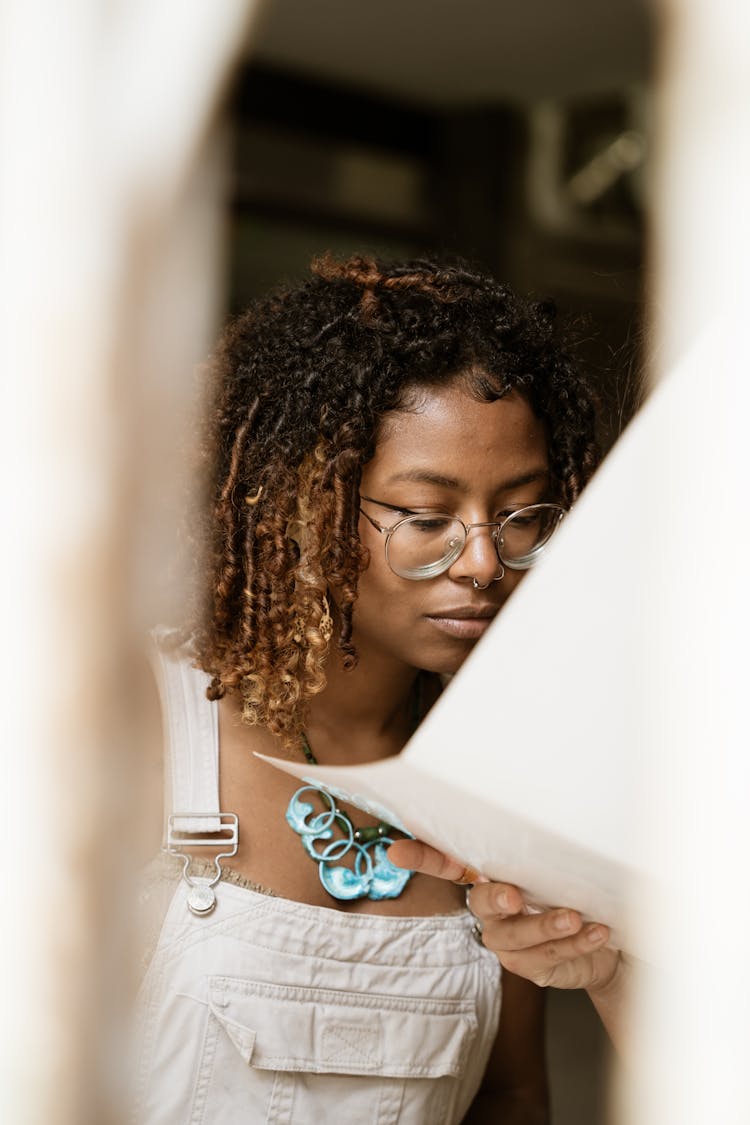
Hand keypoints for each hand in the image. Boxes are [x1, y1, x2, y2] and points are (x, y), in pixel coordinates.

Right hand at [388, 839, 619, 992]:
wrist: (607, 940)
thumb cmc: (576, 891)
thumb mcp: (562, 864)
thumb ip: (546, 846)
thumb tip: (555, 805)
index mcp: (489, 875)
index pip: (446, 863)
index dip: (421, 856)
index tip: (394, 852)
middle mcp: (490, 908)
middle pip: (481, 902)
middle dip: (497, 898)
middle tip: (517, 896)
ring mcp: (507, 941)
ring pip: (516, 937)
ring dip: (548, 926)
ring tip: (577, 918)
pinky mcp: (529, 968)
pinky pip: (546, 958)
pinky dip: (575, 945)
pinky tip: (598, 931)